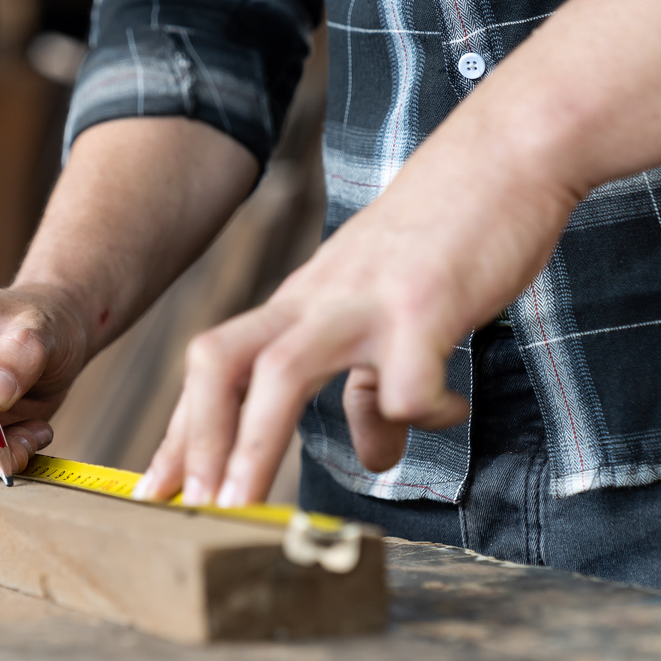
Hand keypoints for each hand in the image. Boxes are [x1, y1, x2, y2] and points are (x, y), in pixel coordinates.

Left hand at [133, 115, 577, 506]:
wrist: (504, 154)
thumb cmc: (440, 238)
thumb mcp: (383, 315)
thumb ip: (368, 389)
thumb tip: (373, 457)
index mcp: (298, 304)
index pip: (216, 368)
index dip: (183, 432)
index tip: (156, 489)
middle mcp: (315, 300)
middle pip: (220, 360)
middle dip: (195, 439)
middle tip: (193, 506)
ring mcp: (364, 299)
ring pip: (281, 370)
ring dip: (253, 442)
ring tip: (244, 502)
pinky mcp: (424, 302)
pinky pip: (407, 380)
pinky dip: (422, 412)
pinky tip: (450, 412)